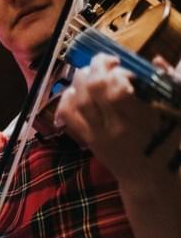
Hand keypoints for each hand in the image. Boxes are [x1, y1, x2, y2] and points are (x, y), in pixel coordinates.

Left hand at [54, 53, 180, 185]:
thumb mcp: (177, 111)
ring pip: (78, 99)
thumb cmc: (167, 141)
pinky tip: (76, 90)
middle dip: (96, 67)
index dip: (115, 71)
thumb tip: (157, 59)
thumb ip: (169, 83)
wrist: (148, 177)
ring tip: (91, 72)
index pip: (116, 89)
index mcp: (141, 119)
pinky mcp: (87, 139)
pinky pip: (68, 116)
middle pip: (93, 89)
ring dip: (81, 79)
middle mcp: (115, 126)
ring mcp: (97, 133)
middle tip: (105, 61)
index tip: (123, 66)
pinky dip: (67, 98)